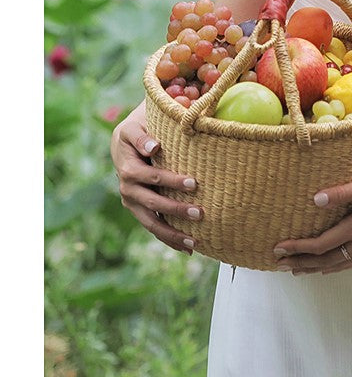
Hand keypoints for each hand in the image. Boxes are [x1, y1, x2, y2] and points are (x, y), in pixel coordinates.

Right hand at [111, 102, 203, 254]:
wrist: (125, 144)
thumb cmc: (137, 132)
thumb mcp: (134, 127)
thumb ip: (141, 136)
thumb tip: (153, 147)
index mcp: (128, 168)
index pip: (151, 177)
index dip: (171, 181)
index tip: (194, 183)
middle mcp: (127, 189)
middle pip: (152, 203)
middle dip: (176, 209)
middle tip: (201, 213)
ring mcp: (133, 203)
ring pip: (152, 222)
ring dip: (172, 234)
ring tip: (195, 243)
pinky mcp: (141, 211)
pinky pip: (155, 227)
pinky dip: (171, 239)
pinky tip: (190, 249)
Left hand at [273, 168, 351, 274]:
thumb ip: (341, 193)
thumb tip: (315, 201)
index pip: (321, 244)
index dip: (298, 248)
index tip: (279, 248)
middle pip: (326, 260)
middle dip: (302, 263)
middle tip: (280, 265)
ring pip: (339, 265)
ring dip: (316, 268)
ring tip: (297, 270)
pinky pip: (351, 263)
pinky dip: (335, 267)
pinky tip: (328, 267)